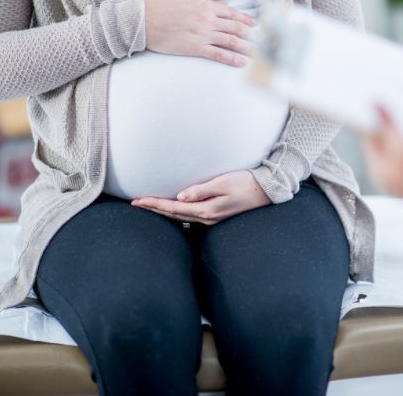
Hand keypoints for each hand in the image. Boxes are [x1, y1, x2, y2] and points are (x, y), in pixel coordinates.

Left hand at [131, 170, 270, 224]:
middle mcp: (207, 218)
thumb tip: (180, 197)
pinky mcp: (216, 215)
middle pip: (174, 215)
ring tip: (150, 206)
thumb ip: (201, 190)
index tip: (138, 201)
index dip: (154, 204)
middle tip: (136, 204)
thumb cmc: (246, 183)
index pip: (173, 208)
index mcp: (207, 210)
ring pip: (181, 217)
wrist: (267, 191)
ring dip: (164, 212)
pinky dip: (177, 212)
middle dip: (155, 209)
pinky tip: (172, 209)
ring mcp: (212, 218)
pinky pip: (190, 215)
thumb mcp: (223, 183)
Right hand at [144, 0, 257, 66]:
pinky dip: (232, 59)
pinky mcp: (195, 47)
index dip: (246, 19)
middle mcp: (207, 19)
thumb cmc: (161, 6)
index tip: (255, 24)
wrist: (144, 20)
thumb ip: (202, 0)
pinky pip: (218, 54)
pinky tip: (241, 63)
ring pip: (231, 41)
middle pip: (236, 27)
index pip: (232, 12)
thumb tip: (217, 4)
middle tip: (261, 39)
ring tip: (257, 52)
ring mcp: (203, 34)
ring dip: (246, 47)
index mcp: (205, 5)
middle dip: (250, 34)